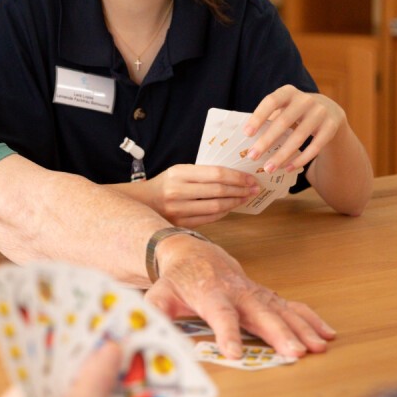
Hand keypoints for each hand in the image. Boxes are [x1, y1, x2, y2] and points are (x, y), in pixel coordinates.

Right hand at [140, 165, 259, 226]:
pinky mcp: (180, 224)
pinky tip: (230, 207)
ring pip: (216, 206)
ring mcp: (178, 210)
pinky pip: (209, 218)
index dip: (237, 176)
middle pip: (218, 190)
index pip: (216, 173)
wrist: (141, 203)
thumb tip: (234, 178)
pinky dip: (223, 212)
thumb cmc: (165, 185)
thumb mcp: (179, 172)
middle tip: (254, 189)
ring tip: (246, 198)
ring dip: (235, 202)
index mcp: (178, 173)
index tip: (250, 178)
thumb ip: (202, 174)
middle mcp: (177, 191)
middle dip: (240, 189)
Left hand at [145, 236, 334, 359]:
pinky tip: (326, 333)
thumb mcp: (159, 294)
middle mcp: (237, 293)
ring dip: (301, 328)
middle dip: (278, 333)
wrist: (193, 253)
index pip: (220, 314)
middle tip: (294, 353)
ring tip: (317, 347)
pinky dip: (310, 318)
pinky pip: (291, 306)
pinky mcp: (266, 296)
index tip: (234, 353)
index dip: (227, 333)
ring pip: (281, 310)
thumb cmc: (176, 279)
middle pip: (260, 314)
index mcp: (210, 294)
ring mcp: (255, 294)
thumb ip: (155, 312)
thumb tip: (146, 328)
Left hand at [244, 86, 346, 173]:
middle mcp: (306, 99)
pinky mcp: (331, 127)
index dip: (258, 117)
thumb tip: (244, 138)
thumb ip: (267, 118)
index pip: (271, 101)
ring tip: (268, 168)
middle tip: (252, 156)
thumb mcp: (283, 108)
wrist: (329, 110)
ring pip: (299, 137)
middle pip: (284, 122)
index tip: (247, 134)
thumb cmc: (295, 112)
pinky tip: (287, 168)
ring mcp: (321, 112)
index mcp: (288, 92)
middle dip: (266, 141)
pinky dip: (300, 159)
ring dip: (282, 155)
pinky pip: (315, 147)